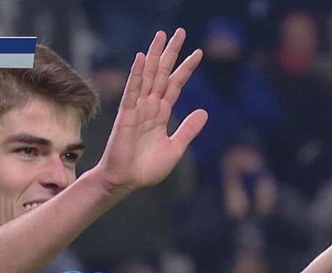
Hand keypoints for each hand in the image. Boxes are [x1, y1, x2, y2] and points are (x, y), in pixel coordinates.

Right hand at [94, 29, 207, 192]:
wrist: (126, 182)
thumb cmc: (146, 168)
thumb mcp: (176, 148)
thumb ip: (188, 129)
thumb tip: (204, 111)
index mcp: (161, 114)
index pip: (176, 85)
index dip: (186, 68)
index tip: (198, 52)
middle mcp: (150, 106)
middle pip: (162, 73)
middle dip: (171, 52)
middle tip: (179, 31)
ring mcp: (138, 109)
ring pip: (148, 76)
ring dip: (154, 55)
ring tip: (161, 35)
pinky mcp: (126, 115)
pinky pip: (133, 91)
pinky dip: (137, 75)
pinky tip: (142, 59)